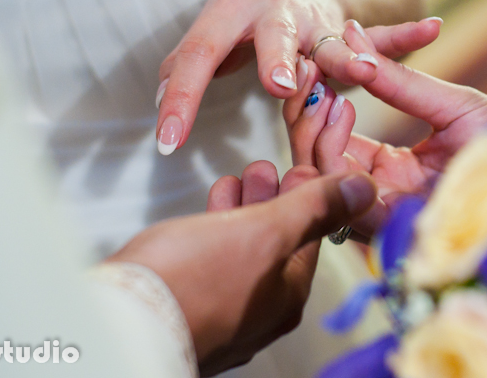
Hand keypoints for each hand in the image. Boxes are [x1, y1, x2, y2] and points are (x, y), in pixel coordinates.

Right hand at [107, 163, 376, 375]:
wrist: (121, 320)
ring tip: (242, 178)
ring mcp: (223, 314)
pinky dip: (218, 227)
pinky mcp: (189, 306)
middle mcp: (258, 313)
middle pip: (278, 245)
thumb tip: (365, 190)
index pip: (312, 239)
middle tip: (270, 167)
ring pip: (245, 251)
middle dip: (276, 199)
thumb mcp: (265, 231)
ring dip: (247, 209)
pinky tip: (212, 205)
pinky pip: (215, 262)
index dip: (310, 197)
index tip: (303, 166)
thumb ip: (314, 207)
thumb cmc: (191, 280)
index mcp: (286, 298)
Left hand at [154, 0, 439, 154]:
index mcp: (231, 13)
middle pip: (274, 34)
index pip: (200, 56)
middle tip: (277, 85)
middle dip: (276, 57)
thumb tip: (157, 105)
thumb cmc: (247, 19)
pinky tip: (431, 27)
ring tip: (360, 69)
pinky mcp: (351, 27)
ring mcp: (319, 20)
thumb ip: (186, 68)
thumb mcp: (213, 35)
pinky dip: (404, 34)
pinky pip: (381, 33)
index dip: (182, 98)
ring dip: (347, 54)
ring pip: (333, 40)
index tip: (168, 143)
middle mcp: (276, 12)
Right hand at [283, 21, 486, 239]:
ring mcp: (387, 213)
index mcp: (393, 170)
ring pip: (320, 183)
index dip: (316, 109)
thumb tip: (353, 37)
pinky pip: (344, 199)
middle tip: (307, 78)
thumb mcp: (447, 103)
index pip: (335, 145)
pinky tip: (341, 113)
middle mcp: (383, 195)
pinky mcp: (396, 226)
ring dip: (311, 134)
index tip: (313, 69)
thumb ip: (396, 80)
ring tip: (326, 92)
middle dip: (303, 121)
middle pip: (317, 165)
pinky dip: (330, 156)